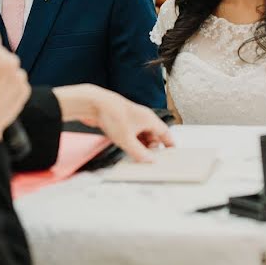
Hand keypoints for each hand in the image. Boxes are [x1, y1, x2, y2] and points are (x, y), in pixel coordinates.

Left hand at [53, 85, 173, 162]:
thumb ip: (139, 153)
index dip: (169, 143)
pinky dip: (132, 141)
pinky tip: (128, 148)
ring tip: (138, 155)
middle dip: (153, 147)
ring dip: (141, 145)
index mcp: (149, 119)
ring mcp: (131, 119)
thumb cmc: (112, 114)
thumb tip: (149, 160)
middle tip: (150, 159)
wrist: (94, 103)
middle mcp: (142, 118)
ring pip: (141, 134)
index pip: (165, 132)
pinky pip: (131, 133)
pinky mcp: (121, 121)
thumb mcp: (127, 140)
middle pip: (153, 134)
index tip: (171, 153)